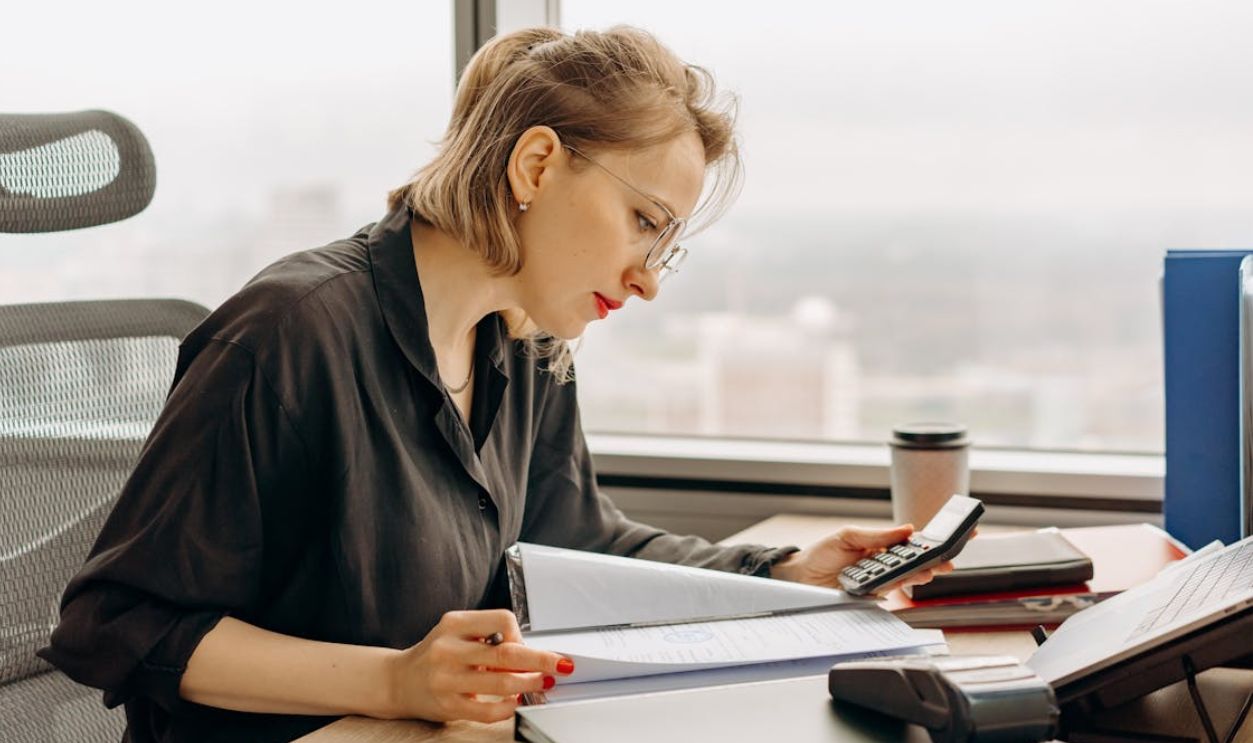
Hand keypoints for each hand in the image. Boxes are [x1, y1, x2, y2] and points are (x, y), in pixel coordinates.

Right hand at [382, 609, 574, 722]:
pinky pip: (488, 710)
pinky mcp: (448, 705)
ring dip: (529, 683)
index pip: (502, 619)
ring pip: (501, 683)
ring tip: (541, 682)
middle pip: (507, 653)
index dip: (520, 634)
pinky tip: (515, 701)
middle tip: (561, 664)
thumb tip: (530, 652)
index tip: (524, 645)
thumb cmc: (435, 654)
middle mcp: (448, 649)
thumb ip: (487, 637)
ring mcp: (447, 679)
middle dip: (541, 660)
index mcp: (454, 624)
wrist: (397, 680)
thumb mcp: (456, 633)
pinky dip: (509, 707)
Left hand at [769, 524, 954, 594]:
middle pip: (916, 563)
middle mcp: (884, 565)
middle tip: (949, 558)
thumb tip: (907, 529)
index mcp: (881, 546)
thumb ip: (877, 535)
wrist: (801, 576)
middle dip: (935, 560)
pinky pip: (890, 589)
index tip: (958, 533)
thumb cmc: (822, 554)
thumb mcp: (848, 536)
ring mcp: (880, 581)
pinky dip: (902, 584)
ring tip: (934, 568)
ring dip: (922, 573)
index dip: (935, 539)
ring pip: (908, 578)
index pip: (913, 543)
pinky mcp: (872, 595)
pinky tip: (911, 579)